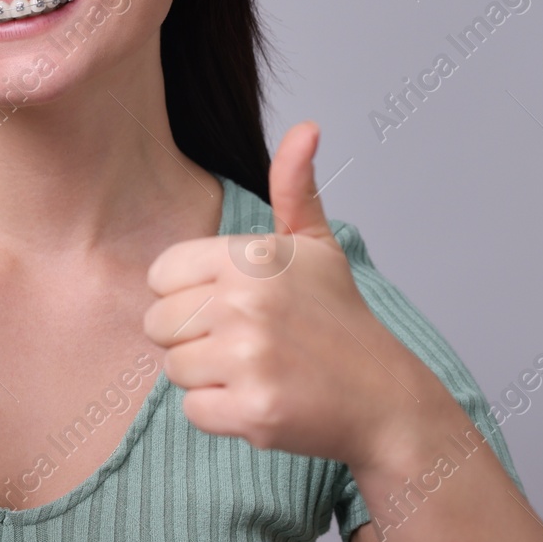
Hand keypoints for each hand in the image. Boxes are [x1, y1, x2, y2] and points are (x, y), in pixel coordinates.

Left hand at [144, 122, 439, 468]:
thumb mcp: (316, 244)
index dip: (185, 294)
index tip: (226, 304)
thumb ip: (294, 186)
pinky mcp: (253, 409)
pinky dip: (221, 413)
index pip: (160, 274)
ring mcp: (249, 357)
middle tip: (244, 342)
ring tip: (255, 369)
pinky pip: (193, 410)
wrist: (384, 397)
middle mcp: (246, 302)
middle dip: (192, 337)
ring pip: (173, 368)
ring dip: (207, 376)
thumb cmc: (338, 319)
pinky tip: (260, 398)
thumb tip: (306, 128)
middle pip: (158, 324)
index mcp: (251, 257)